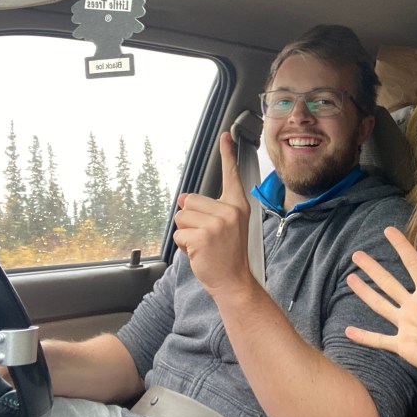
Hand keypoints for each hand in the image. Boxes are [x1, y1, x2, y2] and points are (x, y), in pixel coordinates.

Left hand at [173, 131, 253, 294]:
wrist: (234, 281)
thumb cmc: (229, 255)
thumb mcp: (227, 227)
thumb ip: (209, 210)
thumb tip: (182, 201)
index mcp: (237, 206)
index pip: (231, 175)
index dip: (227, 154)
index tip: (225, 135)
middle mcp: (229, 211)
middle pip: (190, 200)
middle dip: (190, 219)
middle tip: (207, 237)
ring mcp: (217, 224)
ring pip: (181, 217)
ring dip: (185, 233)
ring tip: (203, 245)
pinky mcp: (203, 236)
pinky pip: (178, 233)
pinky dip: (183, 246)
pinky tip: (199, 253)